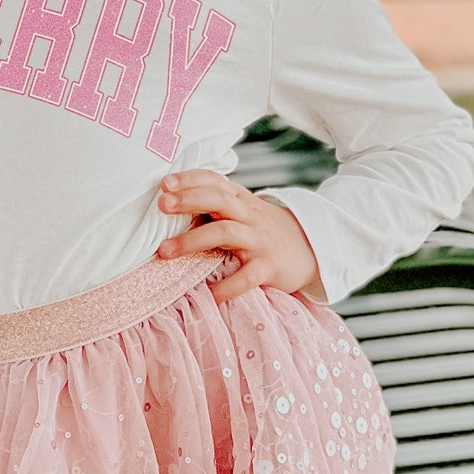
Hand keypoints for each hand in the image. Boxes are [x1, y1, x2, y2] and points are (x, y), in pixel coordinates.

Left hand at [155, 168, 322, 302]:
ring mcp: (260, 241)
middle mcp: (249, 216)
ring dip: (192, 241)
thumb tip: (169, 204)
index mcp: (241, 200)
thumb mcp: (243, 212)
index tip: (164, 183)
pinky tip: (209, 294)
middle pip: (219, 200)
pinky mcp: (270, 267)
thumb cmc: (264, 231)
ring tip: (165, 252)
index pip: (215, 181)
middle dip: (189, 200)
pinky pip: (247, 277)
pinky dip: (227, 286)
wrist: (312, 249)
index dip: (190, 179)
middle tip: (161, 205)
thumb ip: (214, 205)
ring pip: (225, 233)